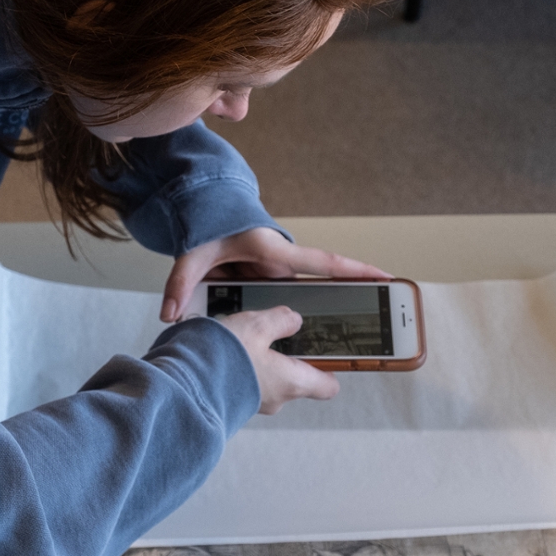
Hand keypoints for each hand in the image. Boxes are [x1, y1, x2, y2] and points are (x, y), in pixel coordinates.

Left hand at [160, 227, 390, 322]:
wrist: (204, 210)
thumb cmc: (207, 226)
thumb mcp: (193, 254)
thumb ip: (181, 282)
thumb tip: (170, 312)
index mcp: (275, 251)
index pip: (324, 263)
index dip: (356, 270)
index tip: (385, 276)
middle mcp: (282, 263)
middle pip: (316, 290)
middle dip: (339, 308)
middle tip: (370, 329)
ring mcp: (276, 273)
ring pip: (295, 300)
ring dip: (306, 318)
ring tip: (331, 345)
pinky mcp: (267, 281)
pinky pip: (279, 301)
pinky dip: (282, 317)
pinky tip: (288, 343)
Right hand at [219, 305, 339, 413]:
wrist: (181, 383)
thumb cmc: (223, 357)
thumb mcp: (257, 324)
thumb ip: (281, 320)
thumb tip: (293, 320)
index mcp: (293, 382)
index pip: (328, 386)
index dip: (329, 368)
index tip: (325, 352)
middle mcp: (277, 399)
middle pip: (296, 379)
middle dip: (287, 357)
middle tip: (276, 334)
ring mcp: (254, 404)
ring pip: (268, 380)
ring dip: (260, 361)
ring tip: (245, 338)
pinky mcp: (232, 404)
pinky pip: (245, 383)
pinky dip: (241, 368)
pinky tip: (227, 350)